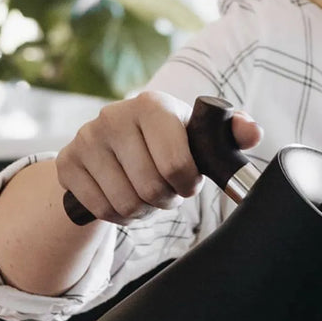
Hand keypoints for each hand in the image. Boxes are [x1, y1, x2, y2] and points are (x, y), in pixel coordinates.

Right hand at [56, 90, 262, 224]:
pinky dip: (119, 215)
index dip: (187, 185)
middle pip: (151, 189)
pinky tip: (124, 197)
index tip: (187, 182)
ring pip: (127, 203)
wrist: (116, 145)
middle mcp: (113, 116)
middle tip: (166, 189)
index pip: (176, 166)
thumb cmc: (171, 143)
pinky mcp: (67, 163)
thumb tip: (253, 132)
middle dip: (165, 199)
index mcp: (152, 105)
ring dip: (144, 210)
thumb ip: (232, 134)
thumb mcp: (201, 137)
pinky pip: (102, 210)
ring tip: (146, 193)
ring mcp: (86, 138)